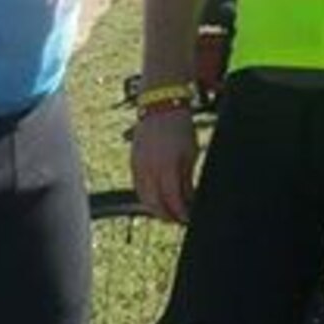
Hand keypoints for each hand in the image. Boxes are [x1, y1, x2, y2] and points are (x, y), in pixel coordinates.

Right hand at [131, 108, 198, 222]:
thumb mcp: (191, 153)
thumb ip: (187, 180)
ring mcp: (139, 166)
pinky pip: (138, 187)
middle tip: (178, 219)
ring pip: (144, 198)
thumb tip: (190, 200)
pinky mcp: (133, 162)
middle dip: (168, 216)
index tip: (188, 219)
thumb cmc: (180, 126)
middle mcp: (151, 168)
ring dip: (156, 209)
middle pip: (156, 204)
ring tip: (168, 212)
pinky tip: (157, 198)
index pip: (173, 200)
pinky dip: (147, 196)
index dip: (180, 214)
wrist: (160, 104)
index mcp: (168, 166)